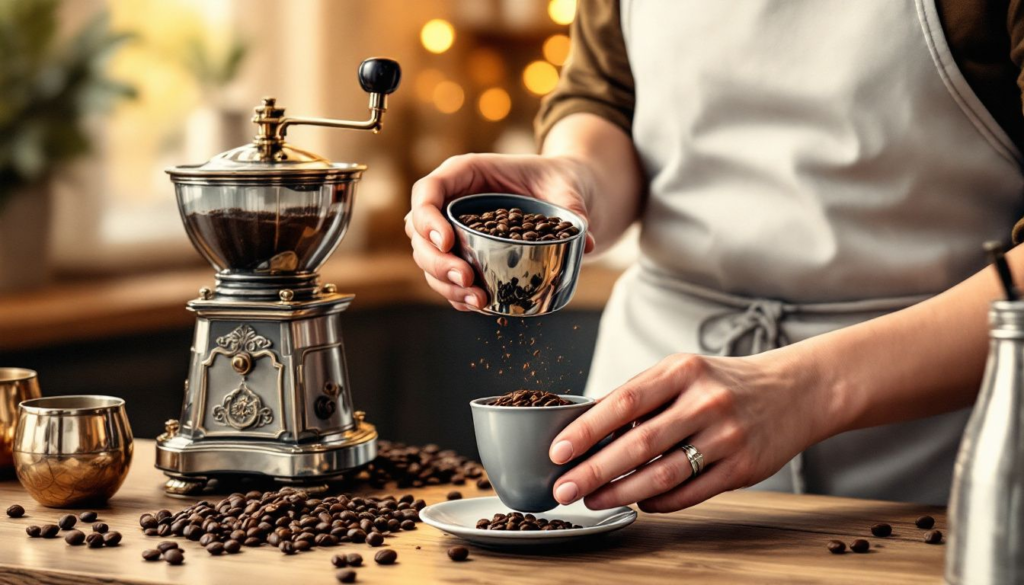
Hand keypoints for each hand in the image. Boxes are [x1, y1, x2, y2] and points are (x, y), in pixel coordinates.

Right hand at [405, 153, 595, 310]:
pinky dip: (458, 295)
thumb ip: (574, 209)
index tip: (447, 242)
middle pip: (420, 233)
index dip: (427, 218)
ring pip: (429, 261)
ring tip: (478, 300)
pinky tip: (479, 305)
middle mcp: (453, 203)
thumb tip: (585, 242)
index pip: (428, 192)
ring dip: (446, 285)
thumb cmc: (558, 181)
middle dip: (437, 261)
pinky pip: (448, 279)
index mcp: (466, 174)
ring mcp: (455, 231)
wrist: (563, 195)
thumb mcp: (567, 188)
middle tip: (467, 278)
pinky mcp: (465, 256)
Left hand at [549, 351, 835, 512]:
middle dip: (594, 470)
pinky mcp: (743, 468)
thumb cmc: (725, 382)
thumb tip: (587, 426)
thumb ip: (642, 396)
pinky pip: (690, 492)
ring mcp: (726, 436)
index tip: (558, 451)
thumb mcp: (684, 372)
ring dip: (621, 492)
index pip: (624, 402)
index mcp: (683, 371)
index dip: (587, 429)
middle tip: (564, 487)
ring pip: (662, 474)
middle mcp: (705, 402)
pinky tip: (638, 502)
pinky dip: (658, 502)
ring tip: (593, 498)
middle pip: (638, 444)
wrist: (796, 391)